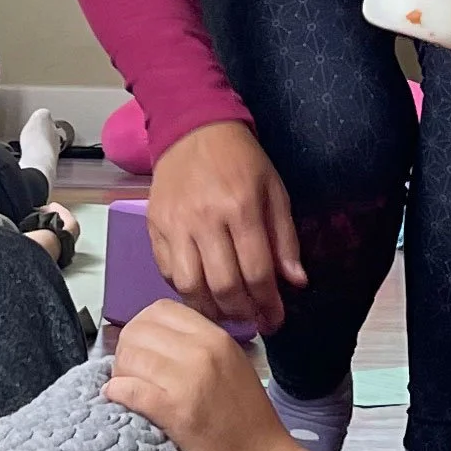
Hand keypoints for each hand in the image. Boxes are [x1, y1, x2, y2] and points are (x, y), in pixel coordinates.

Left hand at [102, 302, 290, 450]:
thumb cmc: (247, 421)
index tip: (142, 349)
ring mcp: (188, 381)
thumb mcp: (231, 366)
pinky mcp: (175, 412)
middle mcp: (202, 352)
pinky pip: (129, 389)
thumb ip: (198, 347)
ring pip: (130, 358)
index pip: (160, 309)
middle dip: (126, 351)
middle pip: (138, 331)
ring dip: (120, 374)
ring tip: (127, 390)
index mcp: (216, 337)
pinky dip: (117, 393)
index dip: (142, 327)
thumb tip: (153, 341)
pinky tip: (119, 400)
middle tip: (130, 374)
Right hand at [146, 121, 305, 331]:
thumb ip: (285, 239)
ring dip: (210, 310)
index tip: (275, 320)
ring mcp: (175, 225)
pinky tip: (201, 291)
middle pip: (222, 286)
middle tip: (252, 321)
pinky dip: (185, 290)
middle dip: (241, 313)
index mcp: (241, 209)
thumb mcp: (275, 191)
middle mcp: (205, 220)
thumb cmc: (240, 160)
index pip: (256, 273)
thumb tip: (296, 283)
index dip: (268, 305)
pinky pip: (167, 272)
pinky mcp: (154, 227)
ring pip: (189, 286)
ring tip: (226, 313)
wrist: (192, 129)